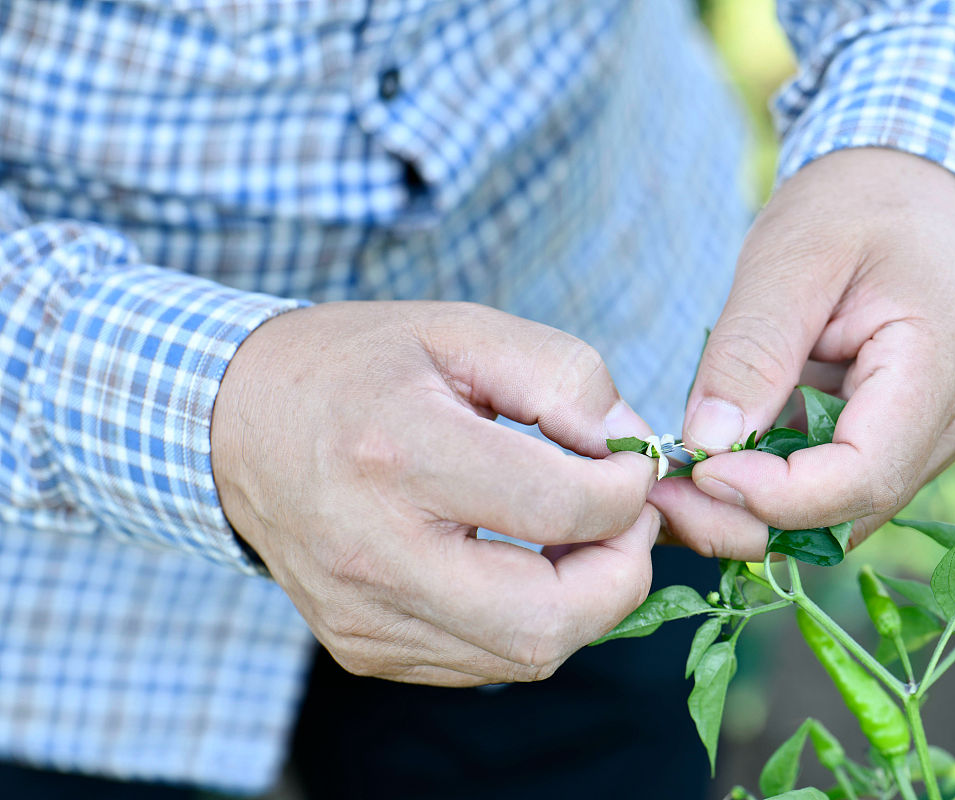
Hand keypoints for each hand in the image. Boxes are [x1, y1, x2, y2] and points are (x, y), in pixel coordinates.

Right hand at [211, 301, 657, 686]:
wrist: (238, 422)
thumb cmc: (358, 367)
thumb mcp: (462, 331)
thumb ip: (564, 377)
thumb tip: (630, 446)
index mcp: (399, 453)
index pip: (557, 508)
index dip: (626, 492)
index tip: (631, 465)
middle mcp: (374, 551)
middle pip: (548, 619)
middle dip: (621, 575)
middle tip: (626, 522)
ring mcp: (363, 614)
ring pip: (524, 655)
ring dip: (583, 603)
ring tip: (578, 538)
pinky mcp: (362, 646)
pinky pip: (484, 662)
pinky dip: (529, 620)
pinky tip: (521, 563)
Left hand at [652, 148, 954, 558]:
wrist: (910, 189)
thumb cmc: (855, 206)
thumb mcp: (791, 257)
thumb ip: (751, 352)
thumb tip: (708, 444)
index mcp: (942, 365)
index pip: (866, 475)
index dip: (777, 495)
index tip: (697, 470)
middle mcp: (949, 419)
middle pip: (849, 512)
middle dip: (750, 518)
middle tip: (663, 493)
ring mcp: (929, 436)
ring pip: (837, 514)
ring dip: (752, 511)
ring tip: (676, 481)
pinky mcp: (898, 440)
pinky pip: (831, 488)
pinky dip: (769, 488)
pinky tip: (712, 467)